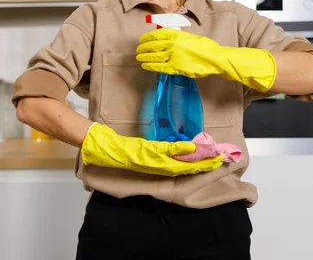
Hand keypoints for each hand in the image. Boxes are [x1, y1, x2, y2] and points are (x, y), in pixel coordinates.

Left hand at [81, 123, 222, 176]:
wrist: (90, 144)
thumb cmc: (108, 147)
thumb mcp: (130, 149)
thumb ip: (144, 149)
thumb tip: (158, 145)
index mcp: (148, 163)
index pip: (176, 168)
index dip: (194, 167)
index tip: (211, 162)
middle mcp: (149, 165)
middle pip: (180, 168)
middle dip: (201, 165)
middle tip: (221, 160)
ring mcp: (145, 160)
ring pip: (174, 163)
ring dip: (195, 161)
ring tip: (212, 156)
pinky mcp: (139, 153)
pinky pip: (161, 152)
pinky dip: (177, 151)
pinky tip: (192, 149)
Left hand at [135, 28, 276, 91]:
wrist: (215, 58)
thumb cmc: (206, 47)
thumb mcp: (191, 37)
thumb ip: (179, 38)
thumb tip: (170, 39)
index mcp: (176, 35)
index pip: (156, 34)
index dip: (146, 37)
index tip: (141, 39)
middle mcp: (172, 44)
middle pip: (152, 45)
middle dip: (143, 47)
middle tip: (138, 49)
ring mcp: (173, 56)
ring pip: (153, 56)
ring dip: (144, 57)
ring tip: (138, 58)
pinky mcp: (175, 68)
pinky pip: (159, 67)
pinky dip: (150, 66)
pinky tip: (145, 66)